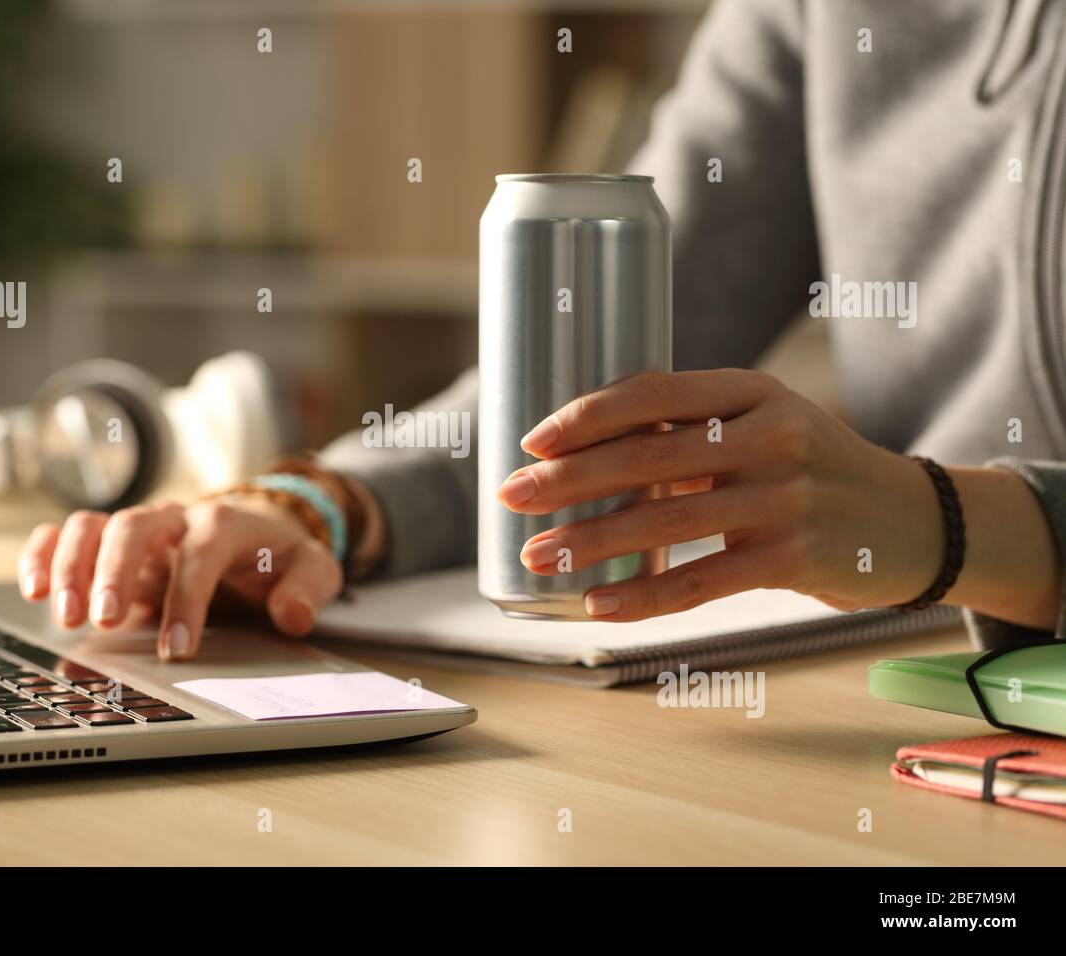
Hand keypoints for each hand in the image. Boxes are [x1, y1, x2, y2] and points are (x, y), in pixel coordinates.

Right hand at [17, 496, 342, 660]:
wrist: (260, 527)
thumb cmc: (280, 554)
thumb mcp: (313, 567)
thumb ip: (308, 588)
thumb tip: (289, 614)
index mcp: (226, 523)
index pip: (202, 551)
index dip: (188, 598)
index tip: (178, 649)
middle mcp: (176, 518)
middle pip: (136, 526)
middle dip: (115, 571)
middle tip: (104, 622)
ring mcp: (139, 528)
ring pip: (94, 525)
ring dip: (72, 565)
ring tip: (65, 616)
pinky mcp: (111, 542)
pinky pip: (67, 532)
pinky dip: (43, 553)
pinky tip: (32, 590)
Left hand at [498, 369, 946, 620]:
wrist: (913, 522)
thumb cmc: (810, 470)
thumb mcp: (763, 426)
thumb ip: (688, 431)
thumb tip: (582, 453)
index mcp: (752, 391)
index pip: (655, 391)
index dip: (587, 415)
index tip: (532, 440)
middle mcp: (772, 435)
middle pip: (650, 452)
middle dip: (570, 477)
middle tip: (513, 495)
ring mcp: (787, 497)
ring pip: (668, 518)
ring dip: (592, 540)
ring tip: (538, 554)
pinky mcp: (797, 558)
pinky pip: (703, 580)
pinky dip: (645, 596)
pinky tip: (598, 603)